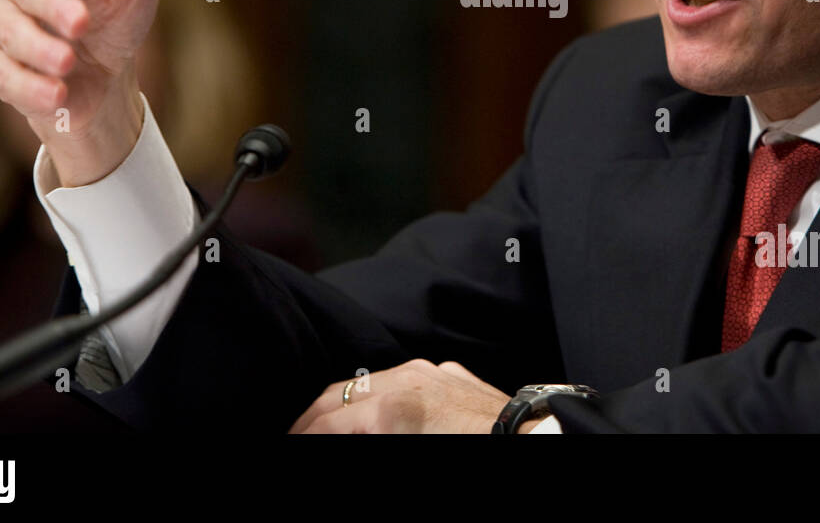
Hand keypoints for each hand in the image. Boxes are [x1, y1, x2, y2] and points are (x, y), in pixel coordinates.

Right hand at [290, 359, 517, 433]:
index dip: (301, 435)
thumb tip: (334, 435)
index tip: (287, 442)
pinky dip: (377, 397)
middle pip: (337, 394)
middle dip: (310, 419)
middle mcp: (406, 378)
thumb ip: (362, 439)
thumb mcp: (402, 447)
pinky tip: (372, 416)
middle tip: (294, 435)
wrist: (532, 438)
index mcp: (392, 406)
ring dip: (342, 405)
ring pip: (367, 381)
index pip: (326, 423)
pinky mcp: (449, 374)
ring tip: (325, 428)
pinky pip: (402, 379)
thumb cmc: (471, 448)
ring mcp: (429, 372)